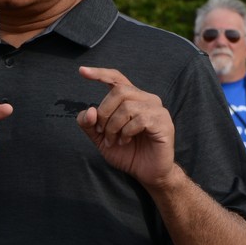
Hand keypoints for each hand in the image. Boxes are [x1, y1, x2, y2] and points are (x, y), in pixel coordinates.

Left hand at [76, 66, 175, 186]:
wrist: (147, 173)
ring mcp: (157, 110)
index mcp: (132, 99)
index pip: (116, 78)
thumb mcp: (101, 139)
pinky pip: (139, 119)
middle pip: (119, 91)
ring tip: (114, 140)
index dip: (100, 73)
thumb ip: (89, 124)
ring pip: (127, 106)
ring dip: (113, 126)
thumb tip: (89, 110)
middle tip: (102, 131)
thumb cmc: (127, 153)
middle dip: (104, 112)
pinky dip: (126, 132)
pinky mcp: (164, 122)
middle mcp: (146, 99)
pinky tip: (125, 141)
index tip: (82, 71)